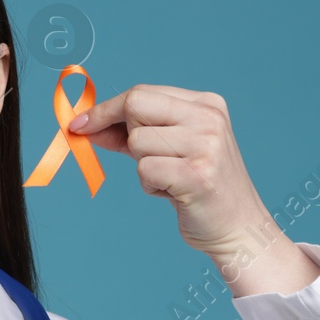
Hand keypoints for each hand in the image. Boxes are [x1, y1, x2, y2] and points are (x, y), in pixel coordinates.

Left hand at [67, 84, 271, 260]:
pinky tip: (174, 194)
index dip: (106, 109)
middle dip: (124, 134)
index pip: (142, 92)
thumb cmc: (198, 188)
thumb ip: (130, 133)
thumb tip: (85, 124)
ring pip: (137, 142)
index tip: (80, 124)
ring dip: (143, 167)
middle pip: (135, 105)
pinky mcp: (198, 175)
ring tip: (170, 180)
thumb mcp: (169, 150)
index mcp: (206, 104)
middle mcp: (209, 118)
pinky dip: (150, 187)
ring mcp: (207, 145)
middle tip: (144, 158)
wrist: (239, 227)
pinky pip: (145, 171)